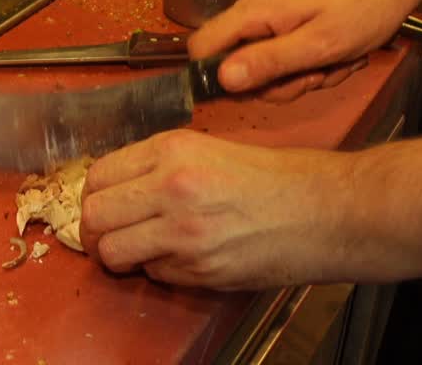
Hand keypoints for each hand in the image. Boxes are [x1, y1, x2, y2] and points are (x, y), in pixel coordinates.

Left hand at [79, 129, 349, 290]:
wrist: (326, 211)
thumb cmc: (278, 178)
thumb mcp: (210, 149)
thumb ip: (161, 164)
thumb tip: (121, 185)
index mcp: (171, 150)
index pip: (98, 174)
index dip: (95, 192)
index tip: (102, 201)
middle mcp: (170, 187)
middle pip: (94, 214)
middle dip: (95, 228)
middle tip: (107, 232)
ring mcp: (183, 232)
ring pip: (113, 251)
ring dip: (117, 255)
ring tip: (133, 252)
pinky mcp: (199, 269)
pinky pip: (154, 273)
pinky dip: (157, 270)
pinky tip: (179, 258)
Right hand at [190, 0, 420, 95]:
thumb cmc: (364, 6)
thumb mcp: (319, 45)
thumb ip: (268, 62)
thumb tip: (222, 80)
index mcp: (252, 10)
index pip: (201, 48)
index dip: (218, 77)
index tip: (260, 89)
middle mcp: (251, 5)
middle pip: (234, 62)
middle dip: (277, 81)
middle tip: (316, 76)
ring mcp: (267, 8)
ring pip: (262, 60)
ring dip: (298, 74)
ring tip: (334, 63)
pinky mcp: (283, 11)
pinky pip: (279, 48)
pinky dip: (305, 59)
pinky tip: (333, 54)